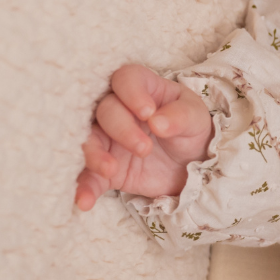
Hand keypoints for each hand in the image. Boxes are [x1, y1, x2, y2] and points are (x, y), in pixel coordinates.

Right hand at [75, 64, 213, 211]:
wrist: (190, 165)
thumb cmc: (191, 130)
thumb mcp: (196, 119)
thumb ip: (180, 116)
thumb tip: (158, 122)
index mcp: (144, 88)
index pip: (126, 79)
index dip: (132, 93)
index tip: (147, 113)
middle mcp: (119, 109)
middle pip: (105, 109)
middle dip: (121, 129)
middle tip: (144, 149)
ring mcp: (108, 138)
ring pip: (88, 139)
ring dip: (94, 154)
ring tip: (110, 169)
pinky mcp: (104, 167)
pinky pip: (86, 175)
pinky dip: (83, 187)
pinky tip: (84, 201)